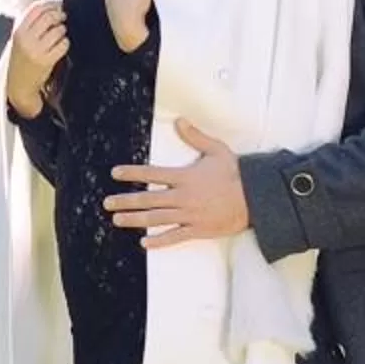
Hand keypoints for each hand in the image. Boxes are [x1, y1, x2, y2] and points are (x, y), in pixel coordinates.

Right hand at [5, 0, 66, 116]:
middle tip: (62, 17)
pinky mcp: (47, 61)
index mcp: (18, 31)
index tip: (57, 6)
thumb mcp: (18, 39)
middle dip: (59, 15)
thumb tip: (42, 3)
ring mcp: (36, 51)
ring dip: (62, 31)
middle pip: (48, 17)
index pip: (35, 9)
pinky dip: (65, 43)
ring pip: (58, 30)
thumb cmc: (21, 59)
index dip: (49, 5)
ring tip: (59, 35)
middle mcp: (26, 39)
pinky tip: (60, 46)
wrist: (19, 85)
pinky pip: (63, 44)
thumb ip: (28, 22)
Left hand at [105, 121, 250, 245]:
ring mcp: (190, 215)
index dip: (132, 173)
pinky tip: (144, 243)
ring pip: (156, 219)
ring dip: (135, 220)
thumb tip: (179, 120)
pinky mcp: (198, 229)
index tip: (115, 173)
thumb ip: (195, 136)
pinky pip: (174, 237)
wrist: (257, 198)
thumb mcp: (217, 150)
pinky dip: (159, 241)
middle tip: (107, 203)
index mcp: (185, 176)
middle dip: (125, 201)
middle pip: (148, 199)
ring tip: (117, 220)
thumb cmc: (237, 173)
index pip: (152, 174)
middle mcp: (183, 197)